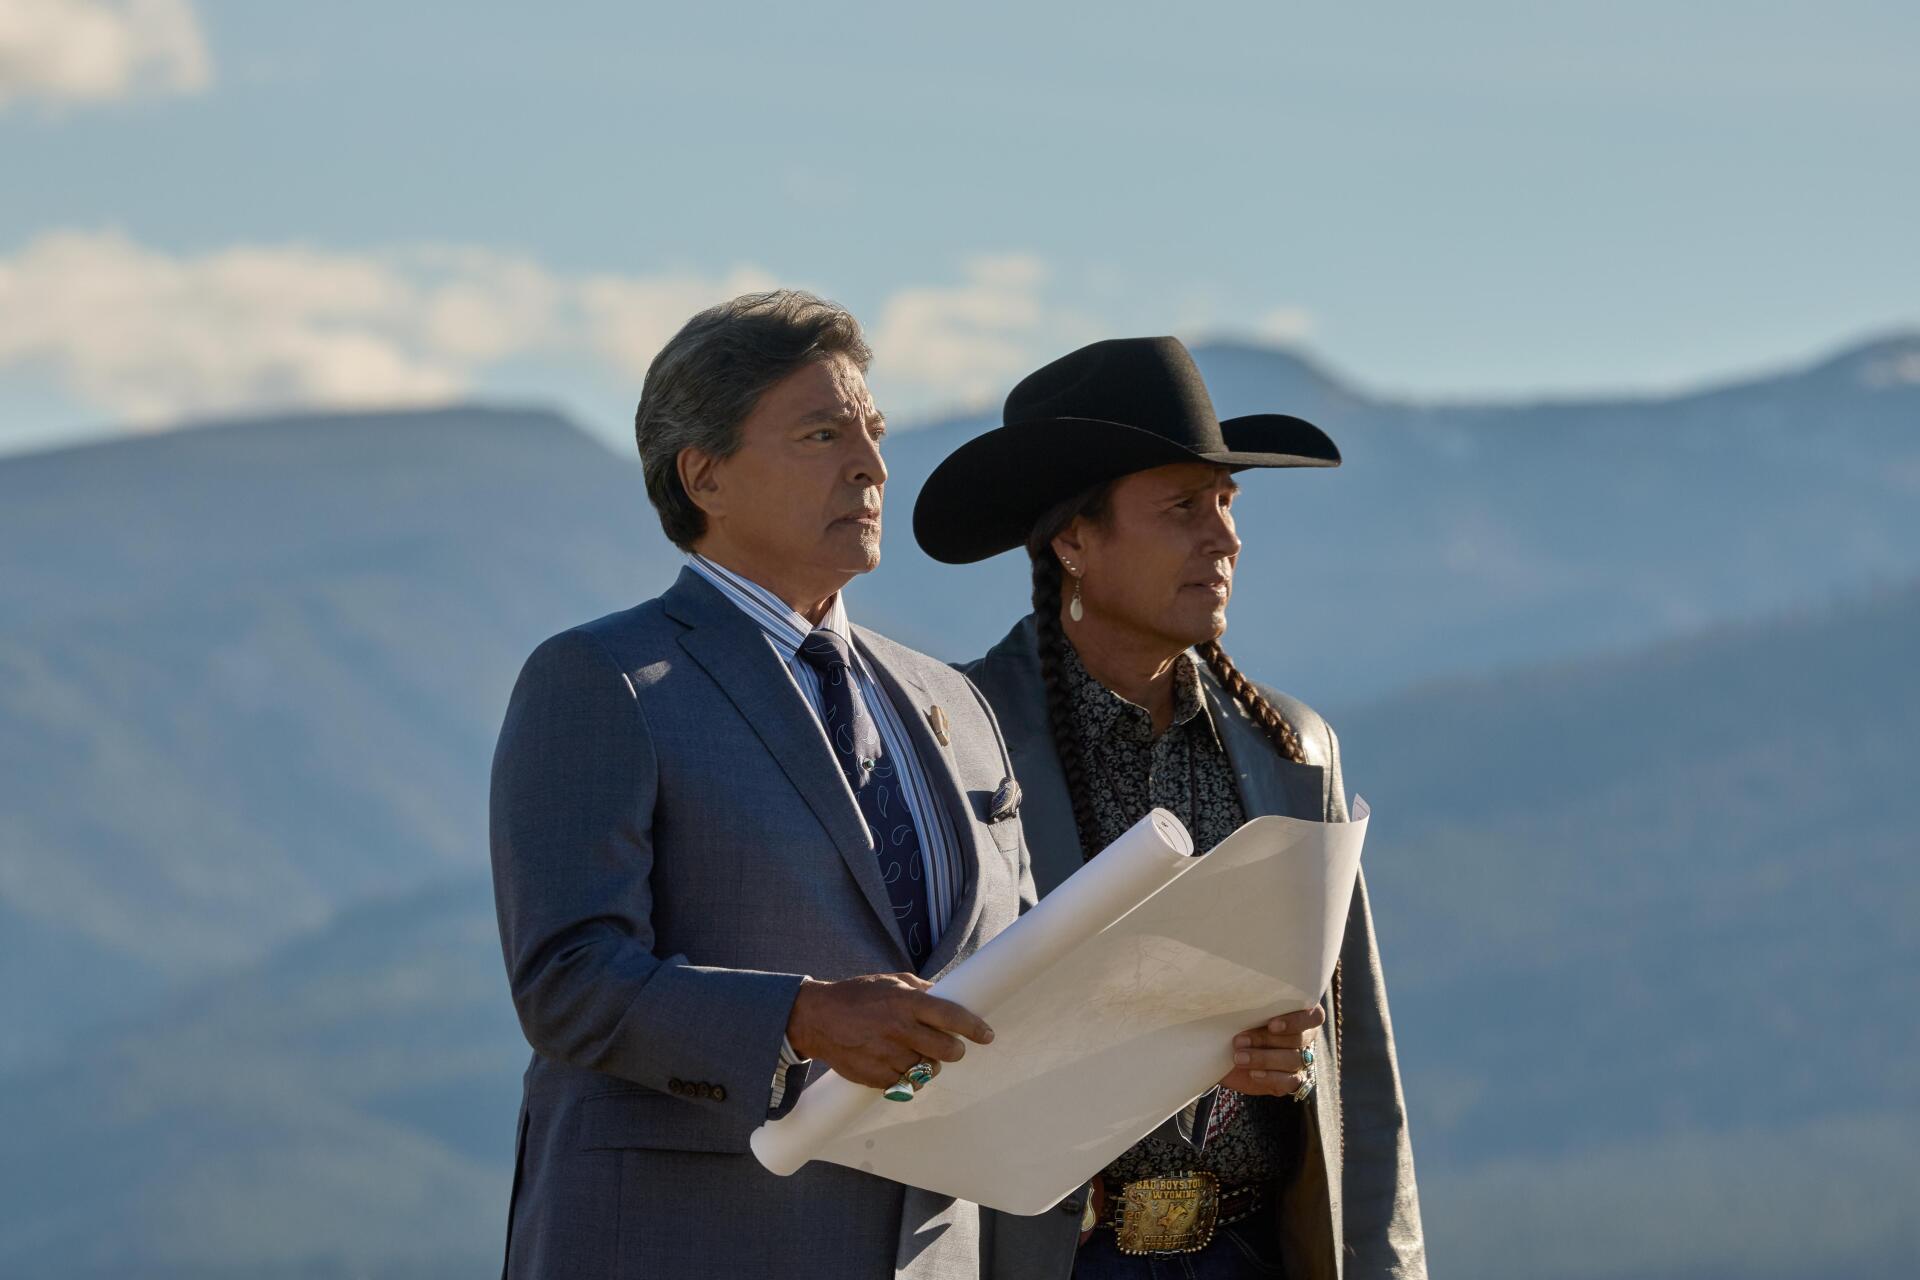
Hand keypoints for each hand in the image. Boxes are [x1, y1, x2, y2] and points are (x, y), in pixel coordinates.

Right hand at [785, 973, 994, 1089]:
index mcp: (906, 1002)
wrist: (817, 1019)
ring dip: (928, 1064)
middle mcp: (899, 1029)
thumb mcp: (890, 981)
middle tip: (951, 1047)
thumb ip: (921, 990)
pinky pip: (907, 1085)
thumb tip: (948, 996)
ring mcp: (888, 1055)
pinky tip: (898, 1063)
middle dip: (954, 1050)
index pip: (951, 1017)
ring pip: (928, 1070)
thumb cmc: (857, 996)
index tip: (987, 1035)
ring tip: (914, 1052)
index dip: (974, 1028)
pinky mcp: (877, 1077)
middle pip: (947, 1051)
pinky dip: (908, 1077)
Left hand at [1218, 1005, 1322, 1096]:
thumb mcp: (1242, 1012)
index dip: (1296, 1021)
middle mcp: (1304, 1036)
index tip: (1271, 1025)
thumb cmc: (1237, 1024)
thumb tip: (1234, 995)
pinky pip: (1290, 1081)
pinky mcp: (1291, 1081)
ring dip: (1264, 1059)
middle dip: (1266, 1040)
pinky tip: (1253, 1073)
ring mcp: (1299, 1060)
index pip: (1314, 1016)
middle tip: (1240, 1041)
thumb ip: (1249, 1005)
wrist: (1226, 1055)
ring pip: (1293, 1060)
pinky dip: (1271, 1077)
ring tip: (1239, 1058)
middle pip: (1298, 1039)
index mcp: (1300, 1013)